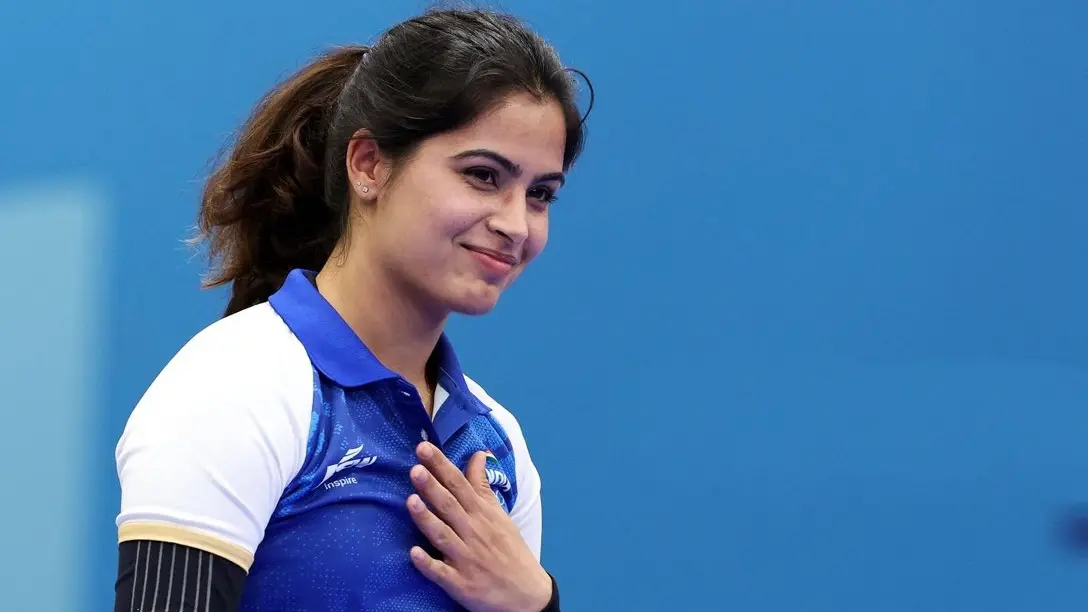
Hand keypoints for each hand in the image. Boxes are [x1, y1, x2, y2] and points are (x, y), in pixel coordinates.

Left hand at [407, 442, 551, 611]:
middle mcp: (473, 532)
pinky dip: (428, 563)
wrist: (526, 593)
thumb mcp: (499, 514)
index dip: (441, 466)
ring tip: (411, 501)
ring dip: (427, 519)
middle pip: (449, 506)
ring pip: (442, 535)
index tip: (424, 448)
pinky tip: (413, 554)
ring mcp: (465, 558)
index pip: (459, 484)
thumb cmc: (509, 549)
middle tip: (415, 468)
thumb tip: (478, 454)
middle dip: (432, 486)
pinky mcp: (460, 583)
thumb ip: (482, 485)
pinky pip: (441, 572)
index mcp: (482, 514)